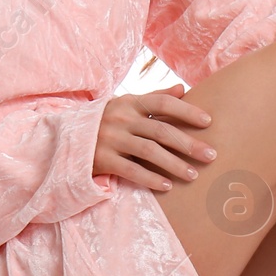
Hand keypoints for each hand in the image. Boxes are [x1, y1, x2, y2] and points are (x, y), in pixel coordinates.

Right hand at [93, 84, 217, 192]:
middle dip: (188, 144)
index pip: (163, 102)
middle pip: (161, 130)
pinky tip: (167, 186)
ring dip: (174, 164)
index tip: (209, 121)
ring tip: (193, 175)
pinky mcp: (101, 159)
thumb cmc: (104, 120)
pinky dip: (150, 178)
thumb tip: (182, 88)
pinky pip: (130, 170)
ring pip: (149, 152)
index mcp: (130, 102)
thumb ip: (154, 97)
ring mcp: (110, 138)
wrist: (63, 137)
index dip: (187, 110)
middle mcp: (121, 118)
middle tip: (211, 155)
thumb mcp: (125, 104)